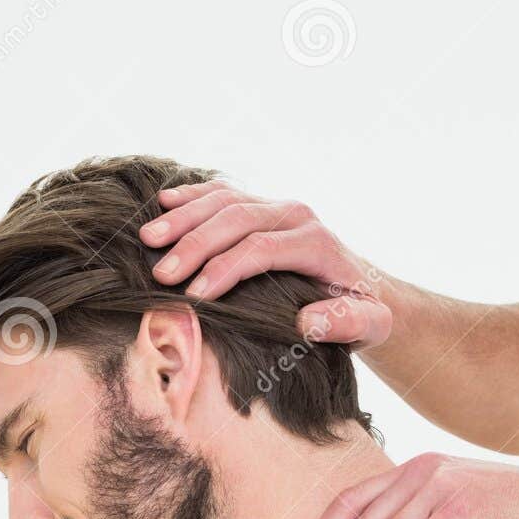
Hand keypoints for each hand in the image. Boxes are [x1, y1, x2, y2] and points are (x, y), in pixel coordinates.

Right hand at [138, 182, 391, 347]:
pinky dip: (192, 196)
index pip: (262, 249)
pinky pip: (223, 193)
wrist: (366, 288)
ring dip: (184, 217)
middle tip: (161, 273)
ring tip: (148, 238)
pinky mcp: (261, 207)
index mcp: (317, 243)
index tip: (195, 296)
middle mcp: (296, 216)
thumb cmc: (363, 313)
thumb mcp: (370, 325)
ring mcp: (276, 207)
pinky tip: (163, 203)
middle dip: (195, 245)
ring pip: (225, 200)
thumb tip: (307, 320)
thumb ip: (347, 322)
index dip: (226, 269)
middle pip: (238, 219)